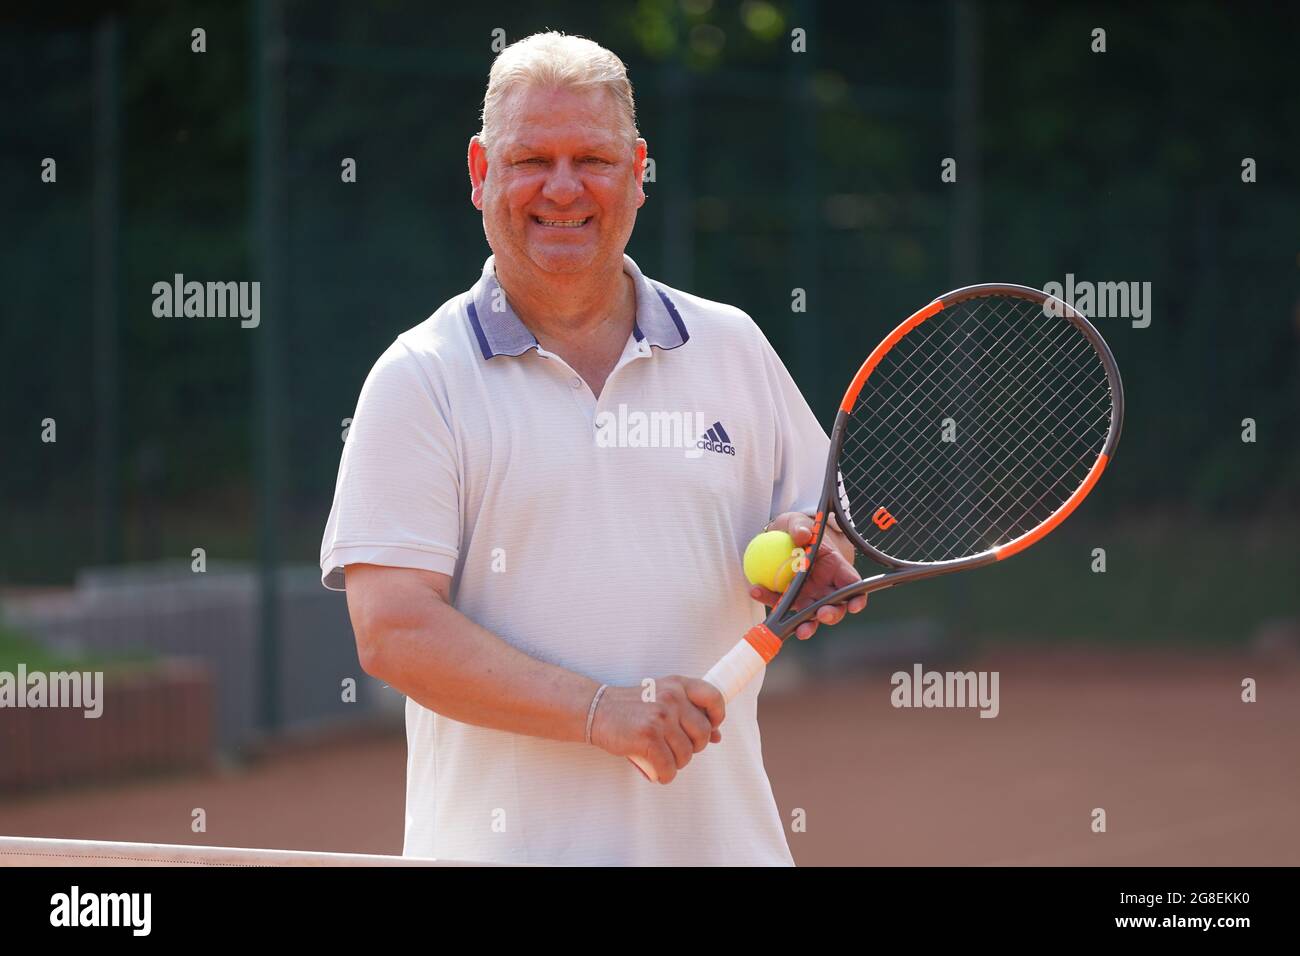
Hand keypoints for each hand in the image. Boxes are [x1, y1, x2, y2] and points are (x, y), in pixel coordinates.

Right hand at [590, 678, 724, 783]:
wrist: (597, 710)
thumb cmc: (632, 708)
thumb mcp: (662, 699)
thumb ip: (689, 713)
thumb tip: (717, 736)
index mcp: (678, 685)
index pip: (714, 697)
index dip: (717, 717)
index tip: (709, 729)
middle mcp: (672, 697)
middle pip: (702, 734)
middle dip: (693, 748)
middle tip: (676, 749)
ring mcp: (660, 716)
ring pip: (686, 754)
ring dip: (676, 764)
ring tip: (663, 760)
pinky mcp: (648, 736)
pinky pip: (669, 766)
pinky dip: (665, 775)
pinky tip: (657, 772)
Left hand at [749, 511, 867, 640]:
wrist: (779, 536)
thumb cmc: (797, 529)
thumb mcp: (798, 522)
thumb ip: (800, 527)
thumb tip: (802, 535)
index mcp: (836, 568)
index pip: (852, 584)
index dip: (857, 597)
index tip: (854, 605)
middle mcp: (824, 587)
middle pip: (834, 607)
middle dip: (831, 615)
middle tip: (821, 615)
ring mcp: (807, 596)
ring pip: (809, 616)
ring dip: (805, 625)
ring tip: (798, 630)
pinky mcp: (788, 600)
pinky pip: (779, 603)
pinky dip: (768, 599)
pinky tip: (756, 590)